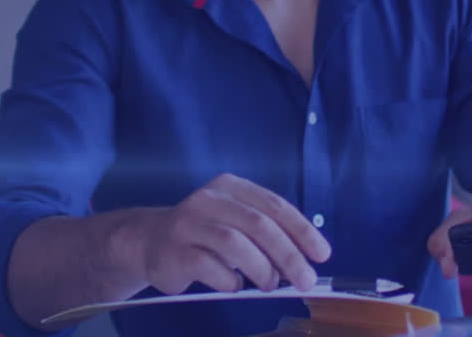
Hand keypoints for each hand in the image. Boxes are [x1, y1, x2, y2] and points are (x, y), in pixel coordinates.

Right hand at [131, 173, 331, 294]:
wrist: (149, 241)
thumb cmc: (206, 235)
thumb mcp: (237, 224)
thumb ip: (267, 235)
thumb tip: (305, 262)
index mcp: (232, 187)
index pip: (275, 206)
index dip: (302, 230)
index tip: (322, 255)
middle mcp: (209, 199)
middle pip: (258, 224)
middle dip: (288, 255)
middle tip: (305, 280)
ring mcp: (188, 223)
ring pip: (235, 244)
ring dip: (260, 269)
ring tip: (270, 285)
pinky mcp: (173, 250)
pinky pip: (208, 267)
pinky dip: (228, 280)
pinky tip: (233, 285)